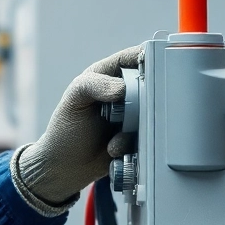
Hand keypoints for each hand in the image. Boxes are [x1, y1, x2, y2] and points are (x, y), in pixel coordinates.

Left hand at [14, 45, 140, 206]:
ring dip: (139, 126)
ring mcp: (136, 116)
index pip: (135, 57)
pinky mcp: (140, 137)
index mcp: (110, 74)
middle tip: (135, 111)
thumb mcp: (74, 99)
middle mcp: (127, 93)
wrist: (66, 167)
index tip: (159, 65)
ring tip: (114, 136)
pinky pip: (150, 136)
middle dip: (149, 97)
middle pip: (153, 85)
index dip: (149, 57)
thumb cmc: (66, 128)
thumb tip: (121, 88)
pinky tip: (113, 149)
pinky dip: (133, 143)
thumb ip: (93, 85)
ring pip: (155, 112)